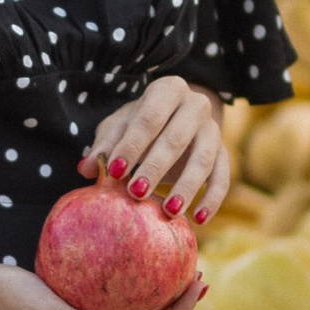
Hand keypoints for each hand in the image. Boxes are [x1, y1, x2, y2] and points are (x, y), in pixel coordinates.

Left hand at [80, 78, 230, 227]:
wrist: (176, 121)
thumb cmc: (140, 125)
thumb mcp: (119, 128)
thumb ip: (103, 146)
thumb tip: (85, 169)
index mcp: (168, 90)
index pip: (149, 117)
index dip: (132, 144)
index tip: (115, 171)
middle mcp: (196, 105)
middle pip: (176, 138)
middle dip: (155, 167)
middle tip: (136, 193)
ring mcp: (213, 130)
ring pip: (203, 159)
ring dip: (186, 187)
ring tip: (169, 211)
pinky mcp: (224, 154)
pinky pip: (223, 178)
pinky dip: (212, 200)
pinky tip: (197, 219)